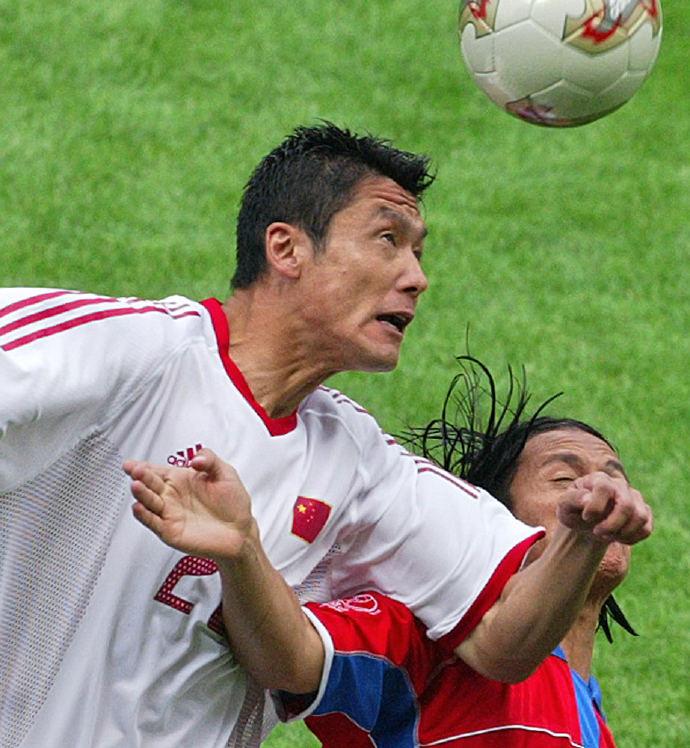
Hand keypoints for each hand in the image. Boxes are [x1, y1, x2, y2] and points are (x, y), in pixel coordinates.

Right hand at [123, 449, 255, 559]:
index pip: (157, 471)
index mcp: (181, 480)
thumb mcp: (225, 474)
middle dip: (141, 476)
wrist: (240, 532)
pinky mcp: (170, 531)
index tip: (132, 463)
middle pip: (151, 484)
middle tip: (135, 470)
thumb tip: (195, 459)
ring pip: (149, 502)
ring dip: (141, 494)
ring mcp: (170, 514)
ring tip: (136, 485)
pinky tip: (138, 507)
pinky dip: (145, 516)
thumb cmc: (232, 505)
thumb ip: (210, 460)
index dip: (143, 466)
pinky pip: (154, 523)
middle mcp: (172, 496)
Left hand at [557, 471, 652, 544]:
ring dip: (622, 533)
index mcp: (599, 479)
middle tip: (597, 532)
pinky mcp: (643, 512)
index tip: (586, 517)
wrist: (585, 523)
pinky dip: (631, 538)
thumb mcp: (564, 505)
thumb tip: (588, 499)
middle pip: (626, 505)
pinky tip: (618, 537)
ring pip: (640, 517)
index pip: (605, 488)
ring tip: (606, 535)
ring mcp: (634, 498)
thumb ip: (572, 499)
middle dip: (612, 525)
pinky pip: (646, 528)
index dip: (596, 506)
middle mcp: (620, 485)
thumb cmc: (573, 511)